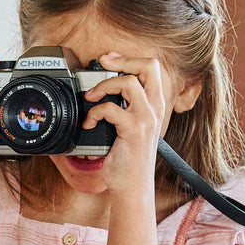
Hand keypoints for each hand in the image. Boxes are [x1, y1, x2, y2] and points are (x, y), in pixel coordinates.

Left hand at [80, 52, 167, 195]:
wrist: (132, 186)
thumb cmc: (128, 160)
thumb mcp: (130, 129)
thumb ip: (124, 109)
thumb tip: (101, 91)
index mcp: (155, 105)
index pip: (152, 68)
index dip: (130, 58)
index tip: (110, 59)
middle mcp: (155, 108)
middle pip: (148, 66)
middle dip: (123, 60)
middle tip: (102, 64)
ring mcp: (146, 118)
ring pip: (128, 83)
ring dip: (104, 85)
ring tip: (90, 97)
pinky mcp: (133, 130)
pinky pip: (111, 108)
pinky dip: (95, 112)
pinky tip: (89, 123)